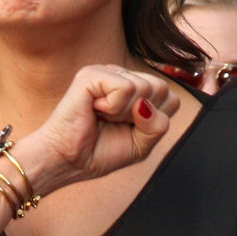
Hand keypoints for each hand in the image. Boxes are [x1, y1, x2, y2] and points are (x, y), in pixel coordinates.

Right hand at [20, 67, 179, 195]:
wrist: (67, 162)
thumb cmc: (98, 152)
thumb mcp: (141, 145)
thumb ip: (157, 126)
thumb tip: (147, 104)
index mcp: (134, 89)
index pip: (170, 98)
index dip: (154, 122)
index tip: (128, 130)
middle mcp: (120, 76)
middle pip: (161, 89)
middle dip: (143, 117)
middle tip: (114, 124)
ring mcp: (106, 72)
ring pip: (145, 88)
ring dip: (125, 114)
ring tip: (102, 118)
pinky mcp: (91, 74)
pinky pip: (125, 89)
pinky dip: (114, 109)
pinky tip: (95, 111)